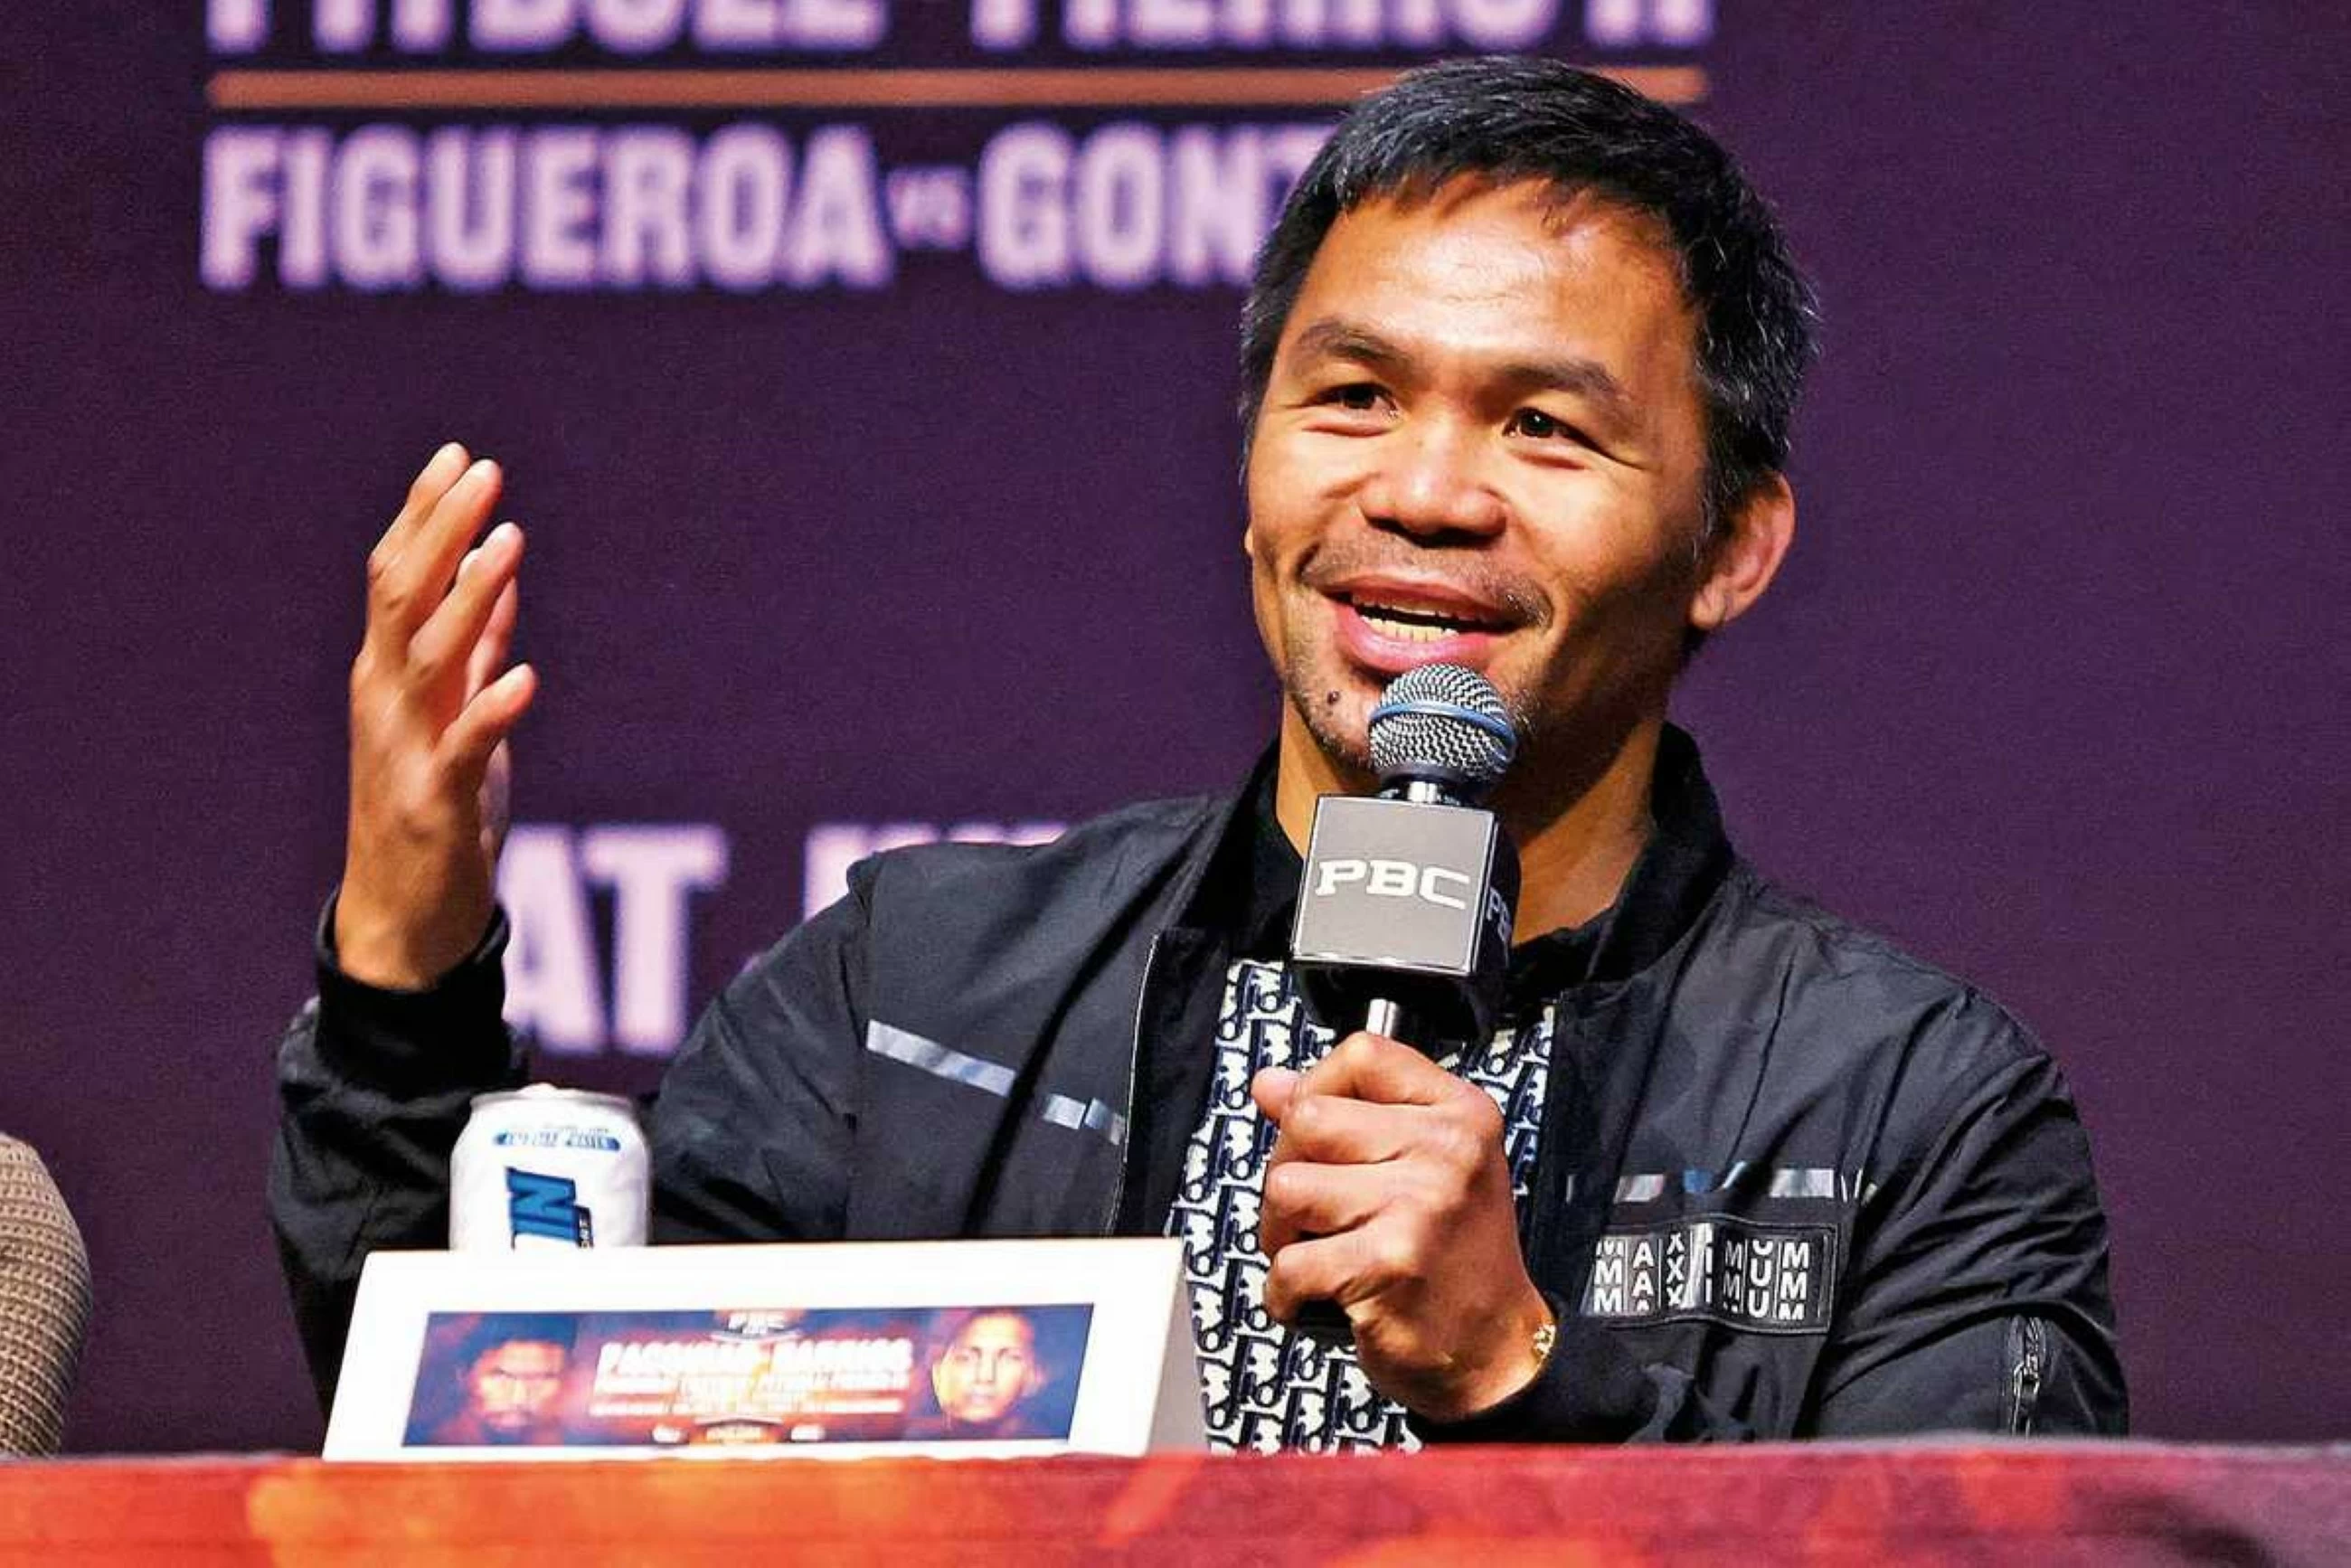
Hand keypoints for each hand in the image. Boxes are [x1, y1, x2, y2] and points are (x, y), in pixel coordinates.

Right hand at [334, 443, 535, 988]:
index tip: (459, 457)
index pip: (397, 576)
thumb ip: (476, 648)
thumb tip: (501, 571)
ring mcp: (403, 749)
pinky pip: (463, 747)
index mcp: (388, 675)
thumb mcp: (458, 715)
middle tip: (483, 471)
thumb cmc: (433, 813)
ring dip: (470, 598)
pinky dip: (493, 708)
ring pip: (428, 657)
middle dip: (441, 532)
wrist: (404, 920)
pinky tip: (525, 675)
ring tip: (509, 543)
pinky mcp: (434, 803)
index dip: (425, 516)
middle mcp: (384, 701)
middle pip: (402, 597)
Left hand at [1252, 1032, 1552, 1421]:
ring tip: (1319, 1255)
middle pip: (1307, 1119)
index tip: (1316, 1133)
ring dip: (1282, 1234)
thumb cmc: (1455, 1260)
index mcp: (1459, 1113)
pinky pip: (1289, 1262)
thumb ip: (1349, 1116)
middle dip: (1287, 1169)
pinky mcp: (1390, 1262)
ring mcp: (1420, 1204)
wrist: (1497, 1353)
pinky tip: (1315, 1299)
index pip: (1361, 1054)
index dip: (1316, 1088)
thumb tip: (1270, 1085)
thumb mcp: (1423, 1167)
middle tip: (1311, 1213)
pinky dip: (1285, 1293)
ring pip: (1286, 1188)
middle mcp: (1447, 1150)